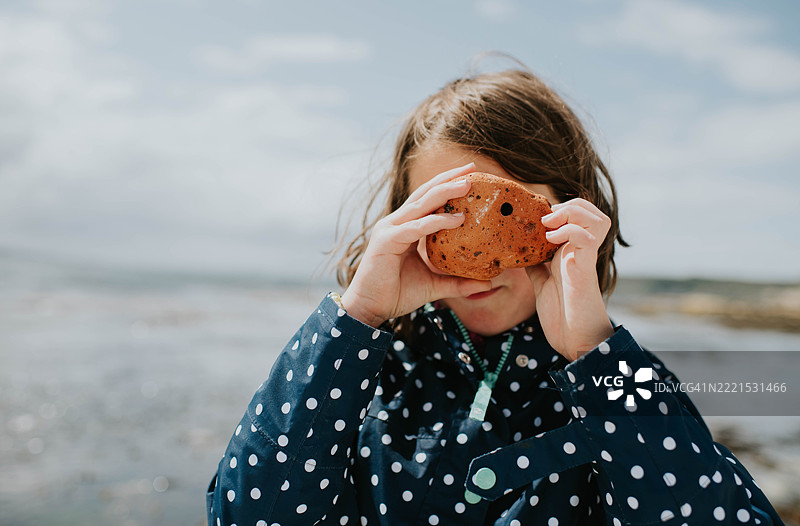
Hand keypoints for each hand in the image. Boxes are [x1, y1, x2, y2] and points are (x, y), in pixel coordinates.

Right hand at [341, 163, 492, 327]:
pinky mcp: (387, 241)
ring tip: (467, 184)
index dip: (447, 186)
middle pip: (425, 194)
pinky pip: (416, 228)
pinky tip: (457, 219)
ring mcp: (390, 229)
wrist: (369, 310)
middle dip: (449, 179)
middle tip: (472, 168)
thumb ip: (458, 282)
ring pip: (421, 204)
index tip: (471, 176)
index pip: (428, 200)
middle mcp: (396, 223)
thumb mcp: (434, 285)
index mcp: (405, 228)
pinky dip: (436, 222)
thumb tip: (487, 282)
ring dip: (445, 192)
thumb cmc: (396, 294)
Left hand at [527, 198, 614, 360]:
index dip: (561, 207)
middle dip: (569, 204)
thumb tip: (522, 253)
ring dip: (572, 213)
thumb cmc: (562, 316)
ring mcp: (586, 259)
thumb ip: (536, 267)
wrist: (575, 342)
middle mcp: (582, 251)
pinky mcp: (586, 270)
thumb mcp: (542, 284)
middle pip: (591, 210)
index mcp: (572, 251)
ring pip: (597, 219)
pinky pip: (587, 240)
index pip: (578, 214)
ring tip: (549, 225)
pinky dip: (570, 232)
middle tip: (545, 217)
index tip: (537, 216)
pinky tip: (550, 240)